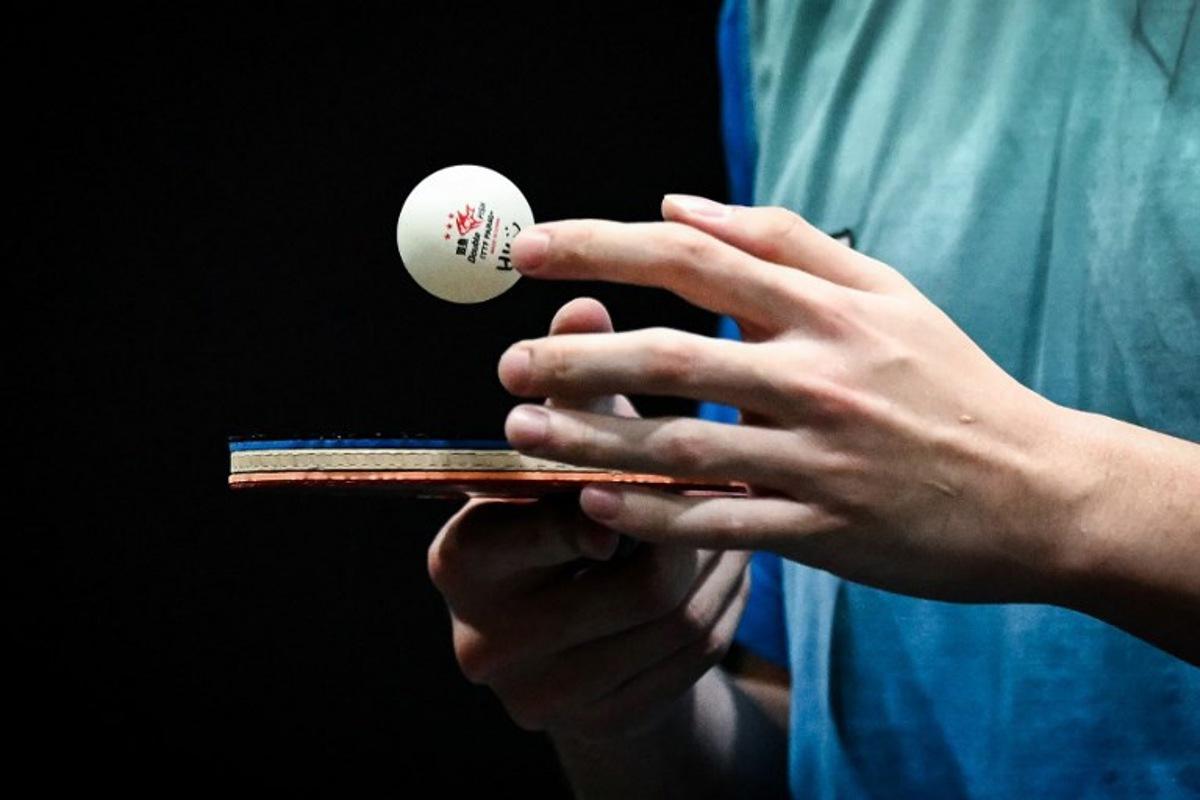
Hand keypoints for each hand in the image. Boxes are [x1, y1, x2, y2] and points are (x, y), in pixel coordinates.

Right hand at [428, 298, 750, 740]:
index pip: (553, 523)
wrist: (574, 632)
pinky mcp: (604, 723)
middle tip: (723, 479)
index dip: (619, 488)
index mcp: (461, 561)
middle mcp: (487, 641)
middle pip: (632, 583)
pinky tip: (727, 564)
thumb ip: (576, 384)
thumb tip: (582, 305)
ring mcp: (547, 695)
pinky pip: (691, 660)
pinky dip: (722, 606)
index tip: (663, 458)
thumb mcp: (564, 450)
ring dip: (718, 561)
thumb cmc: (569, 510)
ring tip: (733, 513)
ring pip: (676, 621)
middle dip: (689, 527)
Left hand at [497, 196, 1092, 603]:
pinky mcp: (822, 531)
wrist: (1037, 491)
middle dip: (575, 359)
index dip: (601, 249)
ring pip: (680, 447)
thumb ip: (784, 242)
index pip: (692, 260)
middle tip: (509, 366)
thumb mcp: (888, 293)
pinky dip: (651, 515)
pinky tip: (595, 502)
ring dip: (591, 439)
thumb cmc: (951, 385)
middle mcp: (817, 378)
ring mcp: (818, 458)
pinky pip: (718, 524)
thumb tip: (681, 202)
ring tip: (523, 432)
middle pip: (669, 356)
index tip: (532, 253)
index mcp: (827, 310)